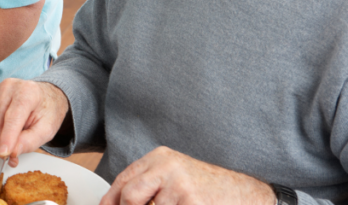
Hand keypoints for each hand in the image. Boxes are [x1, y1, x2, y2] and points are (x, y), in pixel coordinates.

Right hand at [0, 79, 68, 165]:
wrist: (42, 96)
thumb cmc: (45, 111)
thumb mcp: (47, 129)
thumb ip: (30, 141)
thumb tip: (13, 152)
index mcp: (27, 91)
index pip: (13, 117)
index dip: (7, 137)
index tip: (4, 153)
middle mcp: (8, 87)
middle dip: (2, 143)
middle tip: (11, 156)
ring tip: (14, 135)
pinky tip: (6, 125)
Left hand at [101, 146, 274, 204]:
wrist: (248, 192)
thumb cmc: (208, 187)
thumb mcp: (174, 176)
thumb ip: (147, 184)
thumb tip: (117, 202)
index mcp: (159, 158)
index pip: (123, 180)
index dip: (111, 201)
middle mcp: (168, 168)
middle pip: (129, 196)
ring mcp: (181, 187)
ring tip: (176, 204)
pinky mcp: (192, 203)